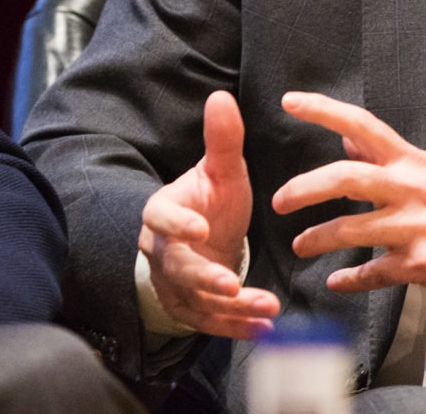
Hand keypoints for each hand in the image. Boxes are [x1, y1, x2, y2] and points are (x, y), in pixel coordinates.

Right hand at [138, 90, 280, 337]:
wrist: (203, 239)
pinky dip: (236, 327)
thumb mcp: (221, 170)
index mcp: (164, 212)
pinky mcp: (190, 309)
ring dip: (230, 308)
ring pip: (197, 300)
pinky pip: (210, 323)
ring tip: (265, 309)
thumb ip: (223, 140)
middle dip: (205, 278)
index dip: (177, 224)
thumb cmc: (211, 200)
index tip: (199, 229)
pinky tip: (264, 328)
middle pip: (178, 267)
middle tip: (231, 285)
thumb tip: (221, 96)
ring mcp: (174, 284)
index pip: (161, 217)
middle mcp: (163, 252)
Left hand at [272, 91, 425, 298]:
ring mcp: (415, 228)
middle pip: (345, 178)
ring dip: (317, 239)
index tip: (292, 102)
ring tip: (301, 245)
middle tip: (280, 200)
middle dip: (304, 189)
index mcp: (413, 163)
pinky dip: (350, 279)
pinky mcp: (419, 264)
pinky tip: (338, 280)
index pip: (363, 125)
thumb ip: (386, 159)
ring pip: (350, 230)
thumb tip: (347, 138)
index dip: (325, 110)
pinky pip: (372, 273)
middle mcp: (411, 189)